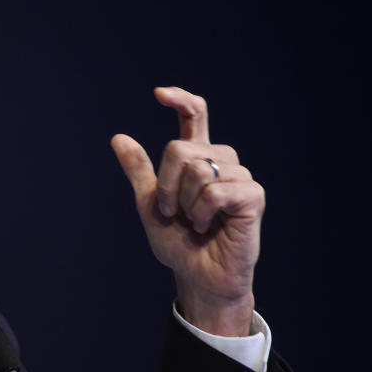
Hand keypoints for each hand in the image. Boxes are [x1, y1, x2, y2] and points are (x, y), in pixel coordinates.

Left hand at [111, 87, 263, 336]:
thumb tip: (118, 137)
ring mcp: (240, 177)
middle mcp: (221, 162)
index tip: (158, 94)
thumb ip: (139, 171)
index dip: (181, 100)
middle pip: (180, 148)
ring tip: (194, 222)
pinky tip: (207, 227)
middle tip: (172, 213)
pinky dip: (201, 212)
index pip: (195, 115)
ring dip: (184, 203)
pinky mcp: (253, 197)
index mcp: (197, 159)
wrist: (196, 277)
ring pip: (197, 169)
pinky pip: (215, 191)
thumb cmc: (178, 242)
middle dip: (165, 185)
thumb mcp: (149, 204)